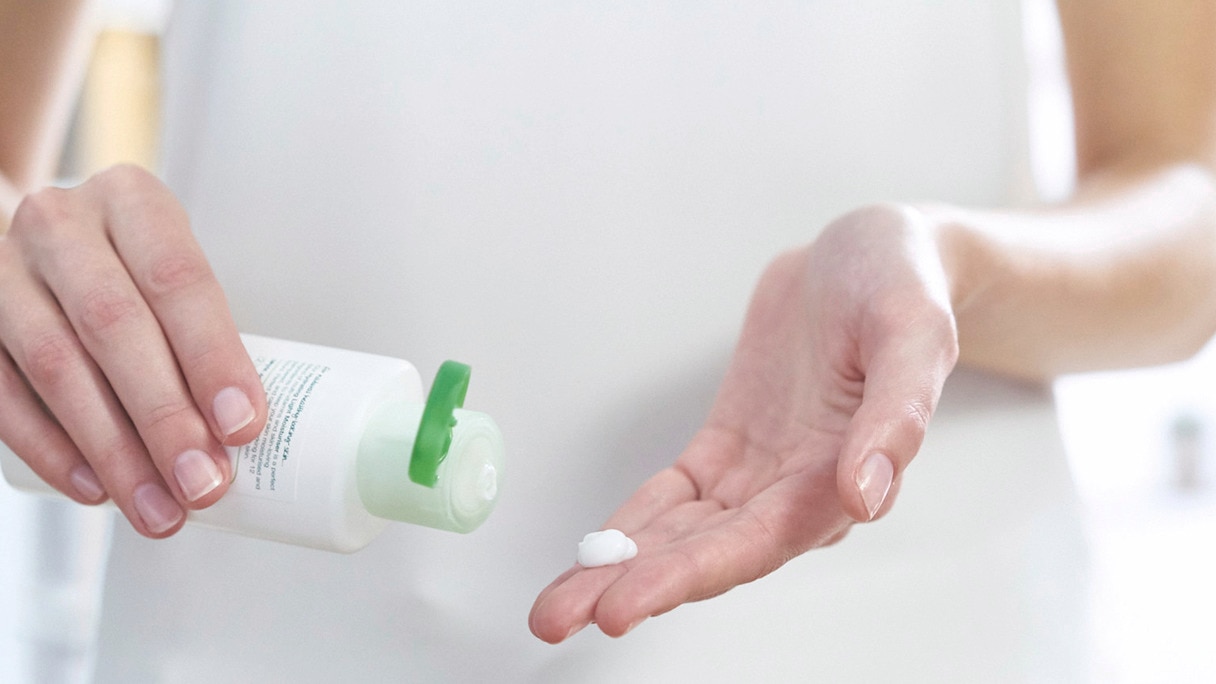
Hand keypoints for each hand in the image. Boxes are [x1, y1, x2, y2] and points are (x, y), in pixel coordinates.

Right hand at [0, 165, 266, 536]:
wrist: (44, 251)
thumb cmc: (135, 275)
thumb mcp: (172, 274)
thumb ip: (202, 335)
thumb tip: (242, 437)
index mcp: (132, 200)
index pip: (178, 279)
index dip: (212, 356)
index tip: (243, 427)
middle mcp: (61, 223)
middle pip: (114, 325)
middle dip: (164, 416)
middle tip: (202, 485)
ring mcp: (1, 268)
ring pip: (56, 365)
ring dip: (113, 449)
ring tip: (158, 509)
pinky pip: (2, 393)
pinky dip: (50, 449)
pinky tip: (93, 490)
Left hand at [529, 203, 958, 641]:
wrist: (868, 256)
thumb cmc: (900, 286)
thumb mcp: (912, 331)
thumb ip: (895, 417)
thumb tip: (865, 496)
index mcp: (841, 473)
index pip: (755, 543)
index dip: (688, 575)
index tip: (625, 604)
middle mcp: (796, 489)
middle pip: (706, 552)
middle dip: (634, 585)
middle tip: (561, 618)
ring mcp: (759, 472)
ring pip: (683, 534)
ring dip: (622, 569)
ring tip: (559, 607)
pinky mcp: (731, 446)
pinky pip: (675, 497)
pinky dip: (635, 525)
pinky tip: (594, 555)